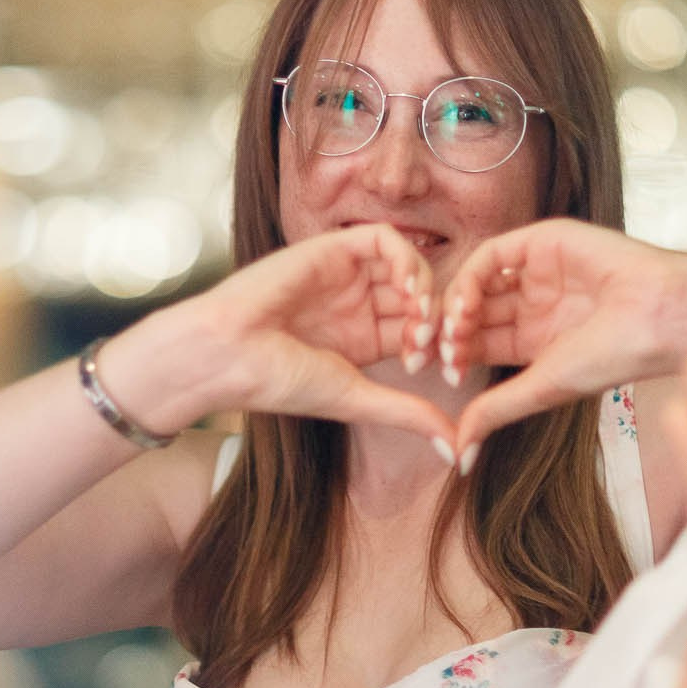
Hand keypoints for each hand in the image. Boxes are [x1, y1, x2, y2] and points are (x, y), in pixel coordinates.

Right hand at [103, 223, 452, 448]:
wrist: (227, 354)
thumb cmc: (279, 381)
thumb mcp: (357, 398)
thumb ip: (409, 415)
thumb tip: (459, 449)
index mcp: (365, 339)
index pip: (422, 331)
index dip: (441, 347)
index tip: (442, 371)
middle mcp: (358, 304)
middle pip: (422, 296)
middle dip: (439, 320)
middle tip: (436, 347)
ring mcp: (346, 275)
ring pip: (409, 266)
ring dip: (427, 290)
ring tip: (420, 323)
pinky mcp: (332, 248)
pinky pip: (384, 238)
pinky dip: (407, 259)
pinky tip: (409, 289)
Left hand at [433, 220, 686, 458]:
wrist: (661, 317)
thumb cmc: (616, 356)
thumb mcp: (543, 387)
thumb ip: (496, 411)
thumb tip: (459, 452)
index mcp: (534, 337)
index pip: (478, 342)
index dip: (455, 356)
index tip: (445, 376)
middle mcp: (533, 302)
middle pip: (471, 312)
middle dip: (449, 332)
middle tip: (438, 352)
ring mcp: (536, 271)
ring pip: (476, 282)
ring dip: (456, 306)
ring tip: (455, 331)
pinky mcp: (542, 241)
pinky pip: (492, 255)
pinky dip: (471, 278)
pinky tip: (467, 304)